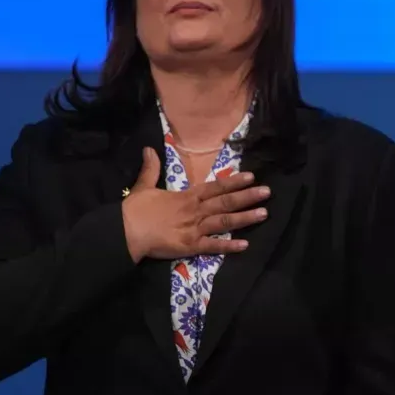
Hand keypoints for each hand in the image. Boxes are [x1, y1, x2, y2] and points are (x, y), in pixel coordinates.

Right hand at [121, 147, 269, 262]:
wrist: (125, 231)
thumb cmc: (135, 210)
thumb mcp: (144, 186)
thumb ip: (151, 169)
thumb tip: (149, 148)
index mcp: (186, 196)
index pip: (214, 187)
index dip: (233, 182)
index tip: (251, 177)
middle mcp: (195, 210)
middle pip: (226, 202)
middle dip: (247, 197)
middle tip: (268, 192)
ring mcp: (194, 229)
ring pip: (225, 221)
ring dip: (245, 217)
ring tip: (264, 214)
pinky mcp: (190, 246)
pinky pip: (213, 246)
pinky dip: (229, 246)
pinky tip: (245, 245)